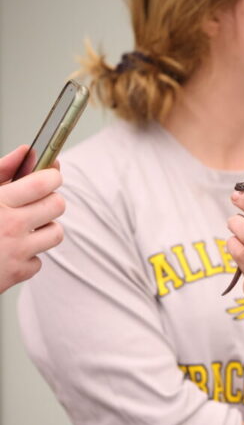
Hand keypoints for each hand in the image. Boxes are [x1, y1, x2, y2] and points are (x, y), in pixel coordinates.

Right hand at [0, 145, 64, 292]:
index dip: (52, 176)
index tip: (50, 176)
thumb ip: (1, 171)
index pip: (44, 183)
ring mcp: (16, 251)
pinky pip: (39, 260)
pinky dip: (28, 256)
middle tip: (35, 203)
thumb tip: (27, 152)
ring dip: (43, 228)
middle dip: (50, 201)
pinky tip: (11, 250)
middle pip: (57, 205)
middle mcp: (10, 226)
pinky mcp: (17, 272)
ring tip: (23, 227)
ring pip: (55, 232)